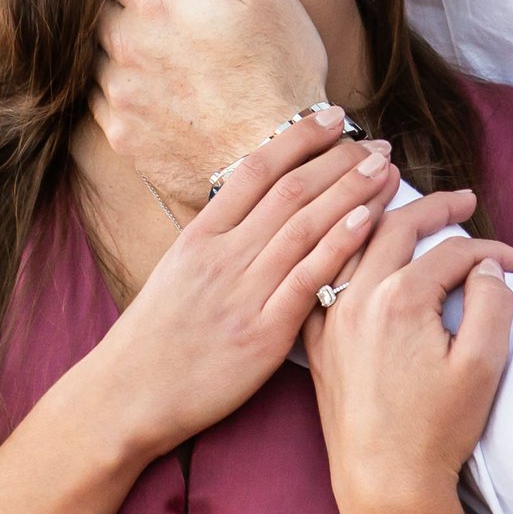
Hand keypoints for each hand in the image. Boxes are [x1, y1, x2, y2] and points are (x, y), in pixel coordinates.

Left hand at [93, 0, 329, 213]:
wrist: (279, 159)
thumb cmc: (280, 66)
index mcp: (154, 2)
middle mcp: (122, 45)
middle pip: (86, 4)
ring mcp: (117, 94)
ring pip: (89, 51)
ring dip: (108, 40)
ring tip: (151, 45)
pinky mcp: (121, 134)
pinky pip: (98, 96)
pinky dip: (115, 83)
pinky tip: (152, 85)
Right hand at [97, 117, 395, 453]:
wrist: (127, 396)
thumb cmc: (152, 341)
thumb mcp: (174, 275)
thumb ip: (215, 243)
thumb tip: (253, 214)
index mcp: (199, 237)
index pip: (256, 170)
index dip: (298, 139)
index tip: (331, 118)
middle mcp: (222, 256)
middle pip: (290, 191)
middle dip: (339, 160)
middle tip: (376, 141)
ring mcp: (243, 292)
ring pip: (305, 226)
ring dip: (351, 192)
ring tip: (385, 168)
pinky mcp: (262, 333)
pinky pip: (307, 279)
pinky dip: (339, 244)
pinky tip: (368, 219)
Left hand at [307, 196, 512, 513]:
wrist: (385, 485)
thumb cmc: (438, 430)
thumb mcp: (484, 366)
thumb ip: (492, 303)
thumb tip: (488, 266)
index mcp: (400, 300)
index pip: (449, 251)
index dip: (489, 249)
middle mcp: (358, 300)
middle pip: (394, 227)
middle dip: (433, 207)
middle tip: (462, 199)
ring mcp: (331, 320)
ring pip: (349, 242)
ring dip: (375, 212)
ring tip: (395, 192)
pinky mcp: (317, 342)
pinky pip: (323, 277)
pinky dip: (339, 249)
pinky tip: (350, 242)